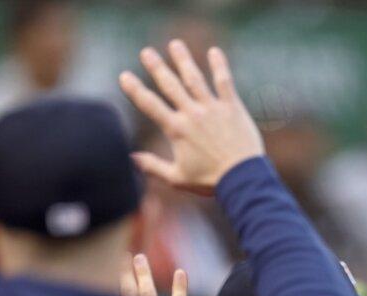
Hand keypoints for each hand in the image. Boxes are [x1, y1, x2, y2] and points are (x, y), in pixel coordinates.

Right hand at [119, 41, 263, 194]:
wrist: (242, 179)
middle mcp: (192, 114)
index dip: (135, 89)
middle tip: (146, 52)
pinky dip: (219, 66)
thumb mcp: (177, 178)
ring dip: (183, 60)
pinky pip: (224, 82)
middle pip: (170, 85)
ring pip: (195, 78)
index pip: (150, 105)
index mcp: (177, 129)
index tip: (124, 76)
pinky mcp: (232, 107)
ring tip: (175, 44)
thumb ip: (152, 166)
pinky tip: (214, 51)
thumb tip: (131, 159)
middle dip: (157, 67)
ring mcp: (212, 108)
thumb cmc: (210, 181)